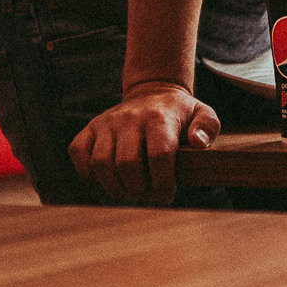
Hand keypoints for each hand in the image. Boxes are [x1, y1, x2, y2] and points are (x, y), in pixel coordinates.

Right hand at [69, 86, 221, 206]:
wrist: (152, 91)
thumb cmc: (180, 113)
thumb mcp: (203, 113)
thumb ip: (208, 127)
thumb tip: (199, 143)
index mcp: (159, 117)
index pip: (159, 156)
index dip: (163, 183)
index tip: (166, 195)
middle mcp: (129, 118)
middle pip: (127, 164)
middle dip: (139, 189)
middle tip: (148, 194)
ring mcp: (107, 122)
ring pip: (101, 163)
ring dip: (115, 187)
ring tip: (130, 191)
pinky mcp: (91, 127)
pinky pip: (78, 152)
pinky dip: (87, 172)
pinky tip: (106, 178)